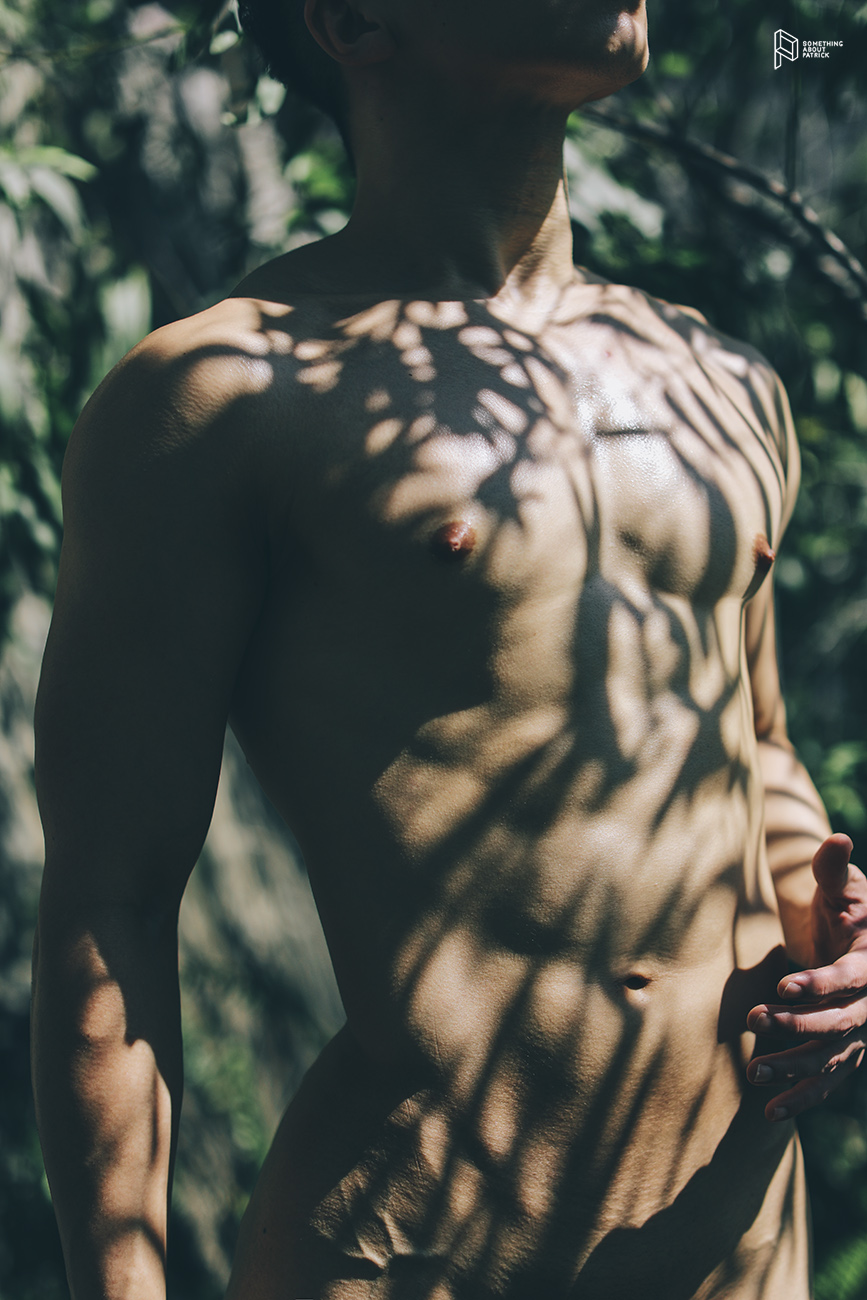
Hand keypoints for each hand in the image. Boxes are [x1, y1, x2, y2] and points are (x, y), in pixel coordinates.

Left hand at [747, 833, 866, 1120]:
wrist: (866, 944)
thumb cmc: (851, 909)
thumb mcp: (845, 888)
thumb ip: (834, 869)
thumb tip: (837, 838)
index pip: (849, 979)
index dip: (818, 984)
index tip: (781, 985)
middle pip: (839, 1024)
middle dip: (797, 1026)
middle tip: (753, 1020)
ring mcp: (861, 1033)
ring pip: (832, 1059)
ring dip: (795, 1068)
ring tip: (754, 1072)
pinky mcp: (846, 1052)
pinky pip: (828, 1082)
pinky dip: (802, 1099)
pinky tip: (770, 1114)